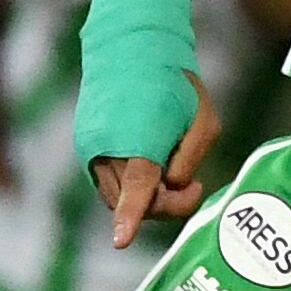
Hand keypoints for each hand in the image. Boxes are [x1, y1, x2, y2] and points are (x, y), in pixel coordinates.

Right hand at [93, 90, 223, 249]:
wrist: (130, 49)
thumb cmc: (177, 84)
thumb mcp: (204, 119)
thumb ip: (190, 159)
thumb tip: (171, 185)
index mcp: (140, 139)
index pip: (137, 186)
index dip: (130, 217)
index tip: (121, 241)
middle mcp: (109, 147)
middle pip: (136, 203)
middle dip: (166, 203)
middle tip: (195, 185)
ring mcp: (92, 149)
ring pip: (118, 198)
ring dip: (146, 196)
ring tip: (169, 167)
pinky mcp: (86, 147)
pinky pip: (109, 184)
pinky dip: (130, 185)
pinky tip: (149, 161)